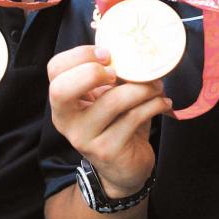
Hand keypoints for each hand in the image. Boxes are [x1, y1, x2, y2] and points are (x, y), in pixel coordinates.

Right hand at [47, 45, 170, 195]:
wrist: (124, 169)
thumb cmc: (117, 124)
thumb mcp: (107, 97)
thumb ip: (111, 76)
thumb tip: (135, 49)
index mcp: (63, 102)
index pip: (55, 69)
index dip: (80, 55)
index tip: (109, 54)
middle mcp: (67, 121)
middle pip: (62, 89)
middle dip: (93, 72)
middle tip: (121, 72)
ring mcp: (85, 138)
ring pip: (112, 101)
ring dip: (142, 88)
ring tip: (157, 86)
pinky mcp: (108, 151)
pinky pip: (134, 117)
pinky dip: (154, 105)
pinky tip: (163, 103)